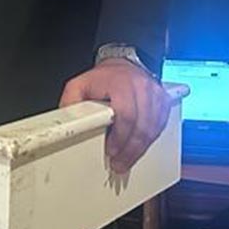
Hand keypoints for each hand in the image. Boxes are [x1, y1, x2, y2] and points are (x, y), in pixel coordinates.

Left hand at [59, 58, 171, 174]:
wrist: (122, 64)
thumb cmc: (102, 78)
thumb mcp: (79, 86)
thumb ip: (71, 104)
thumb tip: (65, 123)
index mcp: (120, 83)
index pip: (125, 114)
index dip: (120, 137)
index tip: (112, 151)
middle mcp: (141, 87)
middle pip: (141, 126)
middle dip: (130, 150)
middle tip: (119, 163)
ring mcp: (154, 93)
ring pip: (153, 128)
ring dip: (140, 148)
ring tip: (127, 160)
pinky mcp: (163, 100)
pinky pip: (161, 124)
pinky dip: (151, 139)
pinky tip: (140, 147)